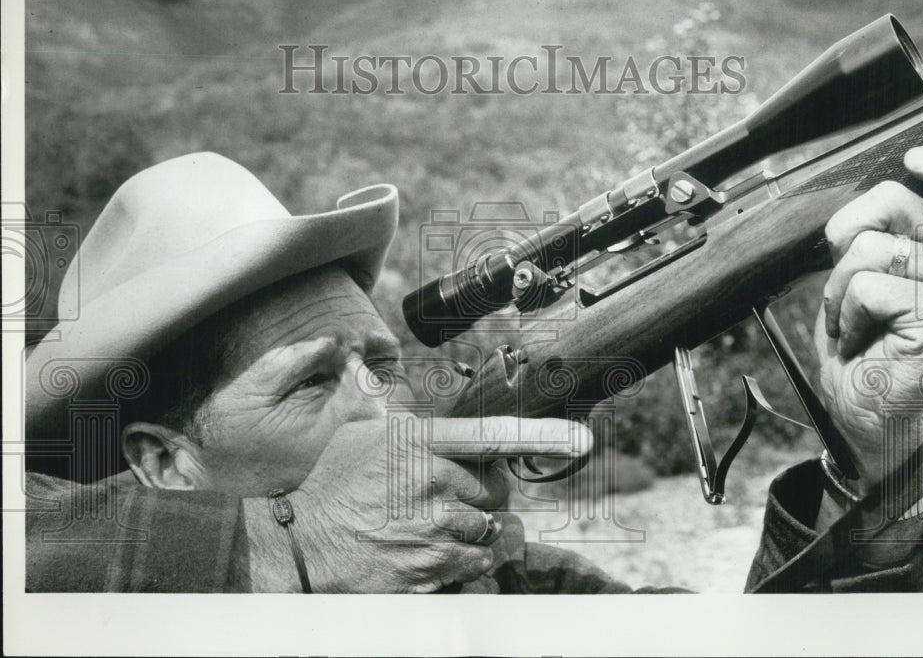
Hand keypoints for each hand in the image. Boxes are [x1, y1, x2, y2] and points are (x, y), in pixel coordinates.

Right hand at [246, 414, 591, 591]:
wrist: (301, 545)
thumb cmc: (333, 485)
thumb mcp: (361, 434)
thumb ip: (402, 416)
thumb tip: (412, 395)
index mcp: (417, 443)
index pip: (490, 435)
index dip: (541, 435)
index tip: (580, 439)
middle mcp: (431, 482)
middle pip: (497, 492)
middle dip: (482, 498)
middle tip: (448, 500)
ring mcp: (433, 529)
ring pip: (489, 530)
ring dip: (475, 531)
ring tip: (435, 526)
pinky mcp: (432, 568)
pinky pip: (476, 563)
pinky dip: (466, 559)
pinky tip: (435, 550)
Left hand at [815, 144, 922, 495]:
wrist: (861, 407)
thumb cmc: (864, 342)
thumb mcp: (864, 277)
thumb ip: (875, 236)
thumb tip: (862, 202)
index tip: (918, 159)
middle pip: (889, 200)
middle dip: (844, 239)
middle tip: (848, 284)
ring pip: (867, 249)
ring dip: (838, 289)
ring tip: (855, 320)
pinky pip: (866, 288)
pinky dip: (846, 315)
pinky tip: (863, 338)